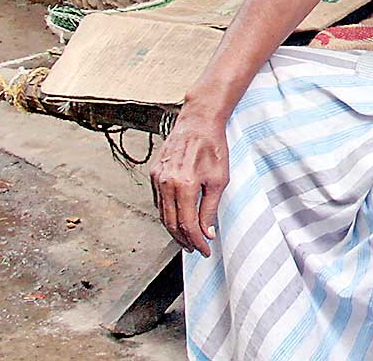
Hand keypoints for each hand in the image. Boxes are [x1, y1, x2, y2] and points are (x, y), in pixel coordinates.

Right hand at [149, 109, 229, 256]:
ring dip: (174, 230)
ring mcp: (157, 178)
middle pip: (171, 223)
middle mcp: (166, 184)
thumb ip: (210, 208)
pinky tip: (177, 219)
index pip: (187, 224)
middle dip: (184, 240)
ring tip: (187, 239)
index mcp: (184, 186)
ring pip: (162, 214)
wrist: (199, 122)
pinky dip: (167, 214)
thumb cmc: (213, 148)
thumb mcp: (219, 180)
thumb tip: (206, 232)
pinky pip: (158, 201)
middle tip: (195, 249)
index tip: (205, 250)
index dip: (196, 241)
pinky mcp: (153, 173)